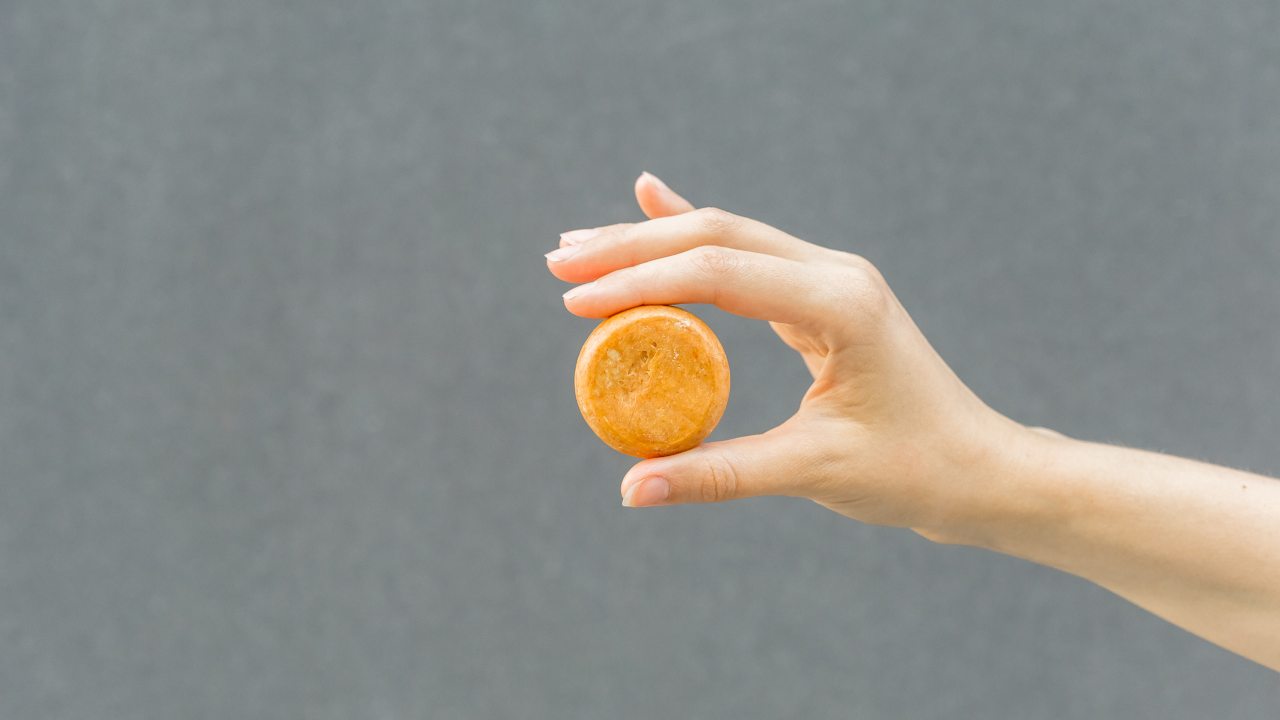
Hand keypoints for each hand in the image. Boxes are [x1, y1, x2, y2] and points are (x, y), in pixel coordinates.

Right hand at [547, 173, 1035, 536]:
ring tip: (582, 245)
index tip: (575, 300)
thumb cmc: (915, 470)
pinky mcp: (823, 295)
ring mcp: (831, 277)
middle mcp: (835, 272)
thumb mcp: (814, 471)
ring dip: (653, 240)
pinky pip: (746, 254)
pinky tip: (653, 204)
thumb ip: (719, 473)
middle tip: (559, 261)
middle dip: (632, 246)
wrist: (981, 469)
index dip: (640, 282)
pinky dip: (694, 237)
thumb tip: (631, 490)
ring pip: (727, 237)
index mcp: (839, 301)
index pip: (719, 272)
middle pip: (716, 235)